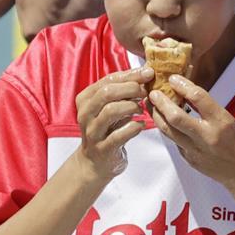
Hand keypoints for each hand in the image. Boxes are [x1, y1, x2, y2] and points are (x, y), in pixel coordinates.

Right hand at [74, 66, 152, 180]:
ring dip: (132, 107)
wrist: (95, 162)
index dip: (130, 75)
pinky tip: (141, 125)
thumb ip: (123, 90)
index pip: (107, 80)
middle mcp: (85, 114)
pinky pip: (119, 135)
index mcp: (85, 99)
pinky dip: (134, 127)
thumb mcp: (110, 106)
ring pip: (111, 111)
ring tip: (142, 109)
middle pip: (106, 93)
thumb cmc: (107, 129)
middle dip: (131, 88)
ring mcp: (92, 132)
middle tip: (146, 91)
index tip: (148, 72)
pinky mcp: (103, 149)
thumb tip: (146, 72)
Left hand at [148, 73, 234, 187]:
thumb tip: (185, 91)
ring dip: (156, 115)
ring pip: (168, 130)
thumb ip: (207, 108)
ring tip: (151, 105)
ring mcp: (196, 150)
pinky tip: (164, 121)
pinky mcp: (190, 159)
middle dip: (160, 102)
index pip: (198, 97)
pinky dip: (167, 129)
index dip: (182, 85)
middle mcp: (207, 136)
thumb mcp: (228, 119)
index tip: (173, 78)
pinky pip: (173, 141)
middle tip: (153, 93)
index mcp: (221, 122)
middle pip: (175, 117)